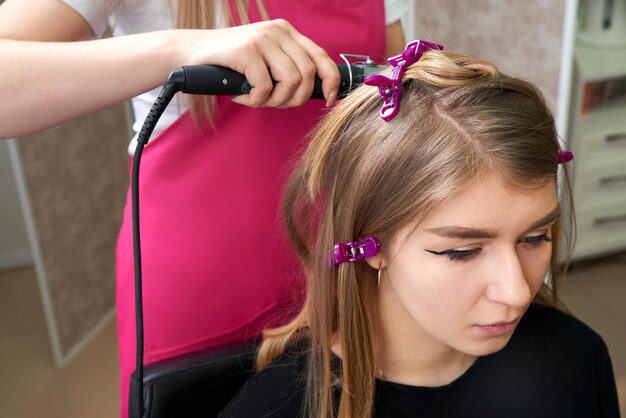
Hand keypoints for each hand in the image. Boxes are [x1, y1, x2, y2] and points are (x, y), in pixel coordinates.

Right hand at [179, 19, 338, 107]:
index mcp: (287, 33)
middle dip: (294, 99)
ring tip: (256, 99)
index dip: (330, 82)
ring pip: (290, 81)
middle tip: (273, 104)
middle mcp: (278, 31)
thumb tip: (317, 92)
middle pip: (307, 75)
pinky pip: (265, 88)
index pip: (321, 57)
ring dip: (274, 101)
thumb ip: (287, 67)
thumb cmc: (230, 63)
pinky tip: (241, 97)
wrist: (190, 52)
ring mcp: (262, 38)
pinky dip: (254, 101)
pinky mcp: (247, 50)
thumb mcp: (265, 59)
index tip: (329, 101)